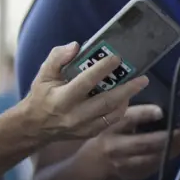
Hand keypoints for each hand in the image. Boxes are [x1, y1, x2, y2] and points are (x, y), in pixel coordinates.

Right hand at [17, 42, 148, 142]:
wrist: (36, 127)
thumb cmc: (42, 95)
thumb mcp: (44, 74)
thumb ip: (58, 58)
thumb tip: (76, 46)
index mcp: (61, 98)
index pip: (85, 82)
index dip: (102, 69)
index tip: (116, 58)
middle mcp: (74, 115)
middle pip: (106, 101)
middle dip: (127, 89)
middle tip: (143, 78)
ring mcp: (84, 126)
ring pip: (112, 113)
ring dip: (128, 98)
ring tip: (138, 84)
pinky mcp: (90, 133)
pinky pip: (111, 121)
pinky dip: (121, 108)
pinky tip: (126, 97)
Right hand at [92, 104, 179, 179]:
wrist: (99, 161)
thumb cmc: (113, 133)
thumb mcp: (117, 120)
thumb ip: (134, 114)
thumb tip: (162, 109)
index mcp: (110, 128)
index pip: (127, 120)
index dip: (143, 114)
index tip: (160, 111)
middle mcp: (114, 147)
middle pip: (142, 143)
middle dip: (166, 137)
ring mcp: (123, 164)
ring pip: (151, 158)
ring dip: (171, 148)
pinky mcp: (133, 175)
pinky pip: (154, 166)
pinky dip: (167, 156)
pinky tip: (177, 147)